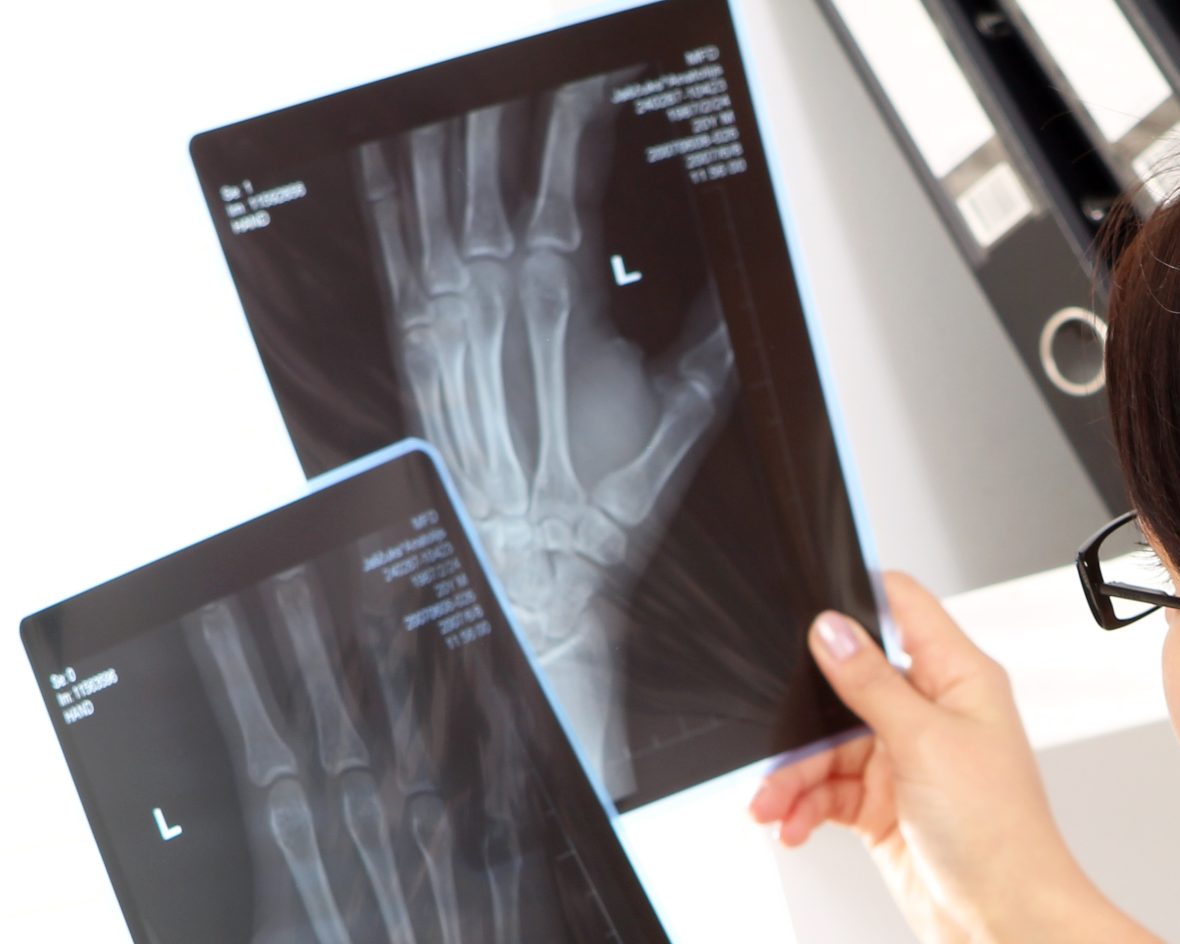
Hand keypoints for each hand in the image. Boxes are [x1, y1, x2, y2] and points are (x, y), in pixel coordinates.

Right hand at [176, 566, 630, 943]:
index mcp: (309, 902)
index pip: (264, 764)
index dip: (242, 687)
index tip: (224, 623)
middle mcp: (378, 873)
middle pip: (337, 736)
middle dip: (309, 654)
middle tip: (295, 585)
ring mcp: (451, 872)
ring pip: (418, 748)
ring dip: (396, 673)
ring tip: (378, 602)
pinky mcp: (515, 886)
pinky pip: (502, 790)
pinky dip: (491, 731)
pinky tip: (483, 676)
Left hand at [363, 79, 736, 795]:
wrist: (535, 565)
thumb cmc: (599, 505)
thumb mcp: (678, 420)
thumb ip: (705, 349)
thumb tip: (736, 308)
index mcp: (568, 313)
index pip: (568, 195)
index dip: (573, 137)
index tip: (581, 99)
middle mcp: (501, 311)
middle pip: (497, 188)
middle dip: (509, 131)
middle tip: (517, 90)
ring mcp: (453, 327)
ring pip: (443, 214)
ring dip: (450, 156)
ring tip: (456, 109)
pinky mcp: (421, 354)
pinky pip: (401, 263)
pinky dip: (394, 211)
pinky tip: (392, 173)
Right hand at [748, 573, 1097, 943]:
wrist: (1006, 921)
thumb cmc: (1000, 834)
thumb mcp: (926, 742)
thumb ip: (871, 684)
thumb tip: (831, 629)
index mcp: (960, 679)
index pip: (904, 608)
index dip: (857, 598)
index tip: (805, 606)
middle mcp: (934, 715)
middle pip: (847, 687)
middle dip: (801, 720)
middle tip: (768, 743)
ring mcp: (909, 762)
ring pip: (828, 748)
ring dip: (793, 776)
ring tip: (771, 806)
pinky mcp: (887, 808)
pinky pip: (829, 794)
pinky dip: (805, 808)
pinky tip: (792, 825)